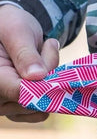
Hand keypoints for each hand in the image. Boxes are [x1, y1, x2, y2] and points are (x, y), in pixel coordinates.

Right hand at [0, 4, 58, 121]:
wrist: (7, 32)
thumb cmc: (8, 25)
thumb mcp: (16, 31)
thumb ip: (25, 53)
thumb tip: (37, 76)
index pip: (22, 92)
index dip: (43, 81)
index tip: (50, 54)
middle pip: (33, 101)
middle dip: (46, 77)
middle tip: (45, 48)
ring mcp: (4, 107)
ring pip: (38, 108)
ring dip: (47, 85)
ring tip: (39, 58)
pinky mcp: (14, 111)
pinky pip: (38, 113)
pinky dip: (45, 96)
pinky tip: (40, 76)